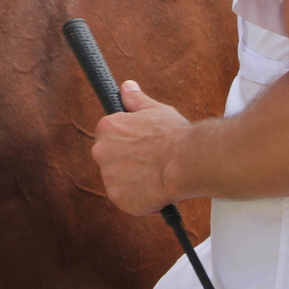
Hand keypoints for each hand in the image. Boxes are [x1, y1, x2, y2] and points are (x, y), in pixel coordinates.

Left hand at [91, 80, 193, 214]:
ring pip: (119, 181)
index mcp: (106, 128)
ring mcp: (109, 177)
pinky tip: (156, 190)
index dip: (127, 142)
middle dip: (128, 161)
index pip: (109, 136)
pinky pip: (127, 200)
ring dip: (134, 181)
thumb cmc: (173, 135)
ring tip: (155, 175)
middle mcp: (101, 151)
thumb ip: (135, 99)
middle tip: (149, 161)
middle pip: (110, 159)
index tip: (141, 145)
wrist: (188, 161)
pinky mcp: (120, 199)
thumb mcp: (154, 109)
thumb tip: (127, 87)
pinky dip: (140, 199)